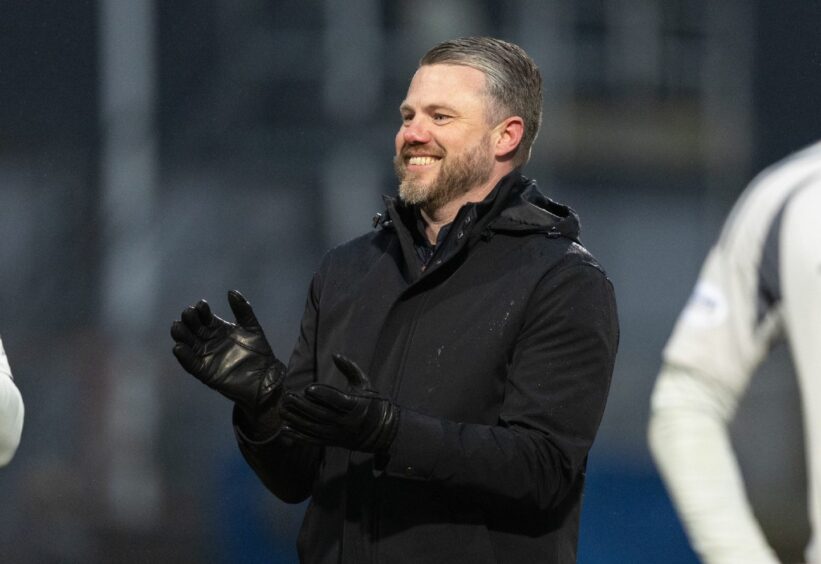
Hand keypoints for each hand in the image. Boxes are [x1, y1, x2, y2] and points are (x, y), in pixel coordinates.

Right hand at [170, 290, 283, 421]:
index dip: (201, 310)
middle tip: (188, 313)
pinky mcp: (205, 372)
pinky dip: (184, 356)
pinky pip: (191, 364)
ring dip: (181, 336)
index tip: (202, 305)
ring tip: (177, 327)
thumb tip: (231, 291)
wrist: (265, 378)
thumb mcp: (252, 327)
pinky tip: (179, 348)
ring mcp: (206, 356)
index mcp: (218, 329)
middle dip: (189, 320)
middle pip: (193, 328)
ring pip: (188, 344)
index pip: (204, 317)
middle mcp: (209, 341)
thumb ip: (243, 310)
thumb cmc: (259, 352)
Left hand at [281, 354, 399, 452]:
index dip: (322, 394)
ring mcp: (338, 434)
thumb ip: (350, 368)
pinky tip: (285, 429)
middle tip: (287, 397)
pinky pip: (313, 440)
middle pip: (321, 414)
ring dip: (296, 420)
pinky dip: (298, 436)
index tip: (308, 388)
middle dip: (302, 406)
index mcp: (355, 406)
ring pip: (314, 428)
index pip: (337, 400)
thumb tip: (335, 354)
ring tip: (282, 410)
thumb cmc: (371, 402)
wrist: (380, 432)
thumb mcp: (364, 384)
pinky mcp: (332, 442)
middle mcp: (346, 422)